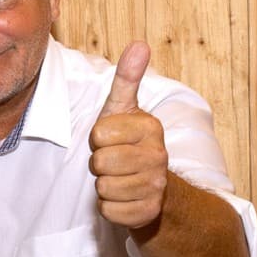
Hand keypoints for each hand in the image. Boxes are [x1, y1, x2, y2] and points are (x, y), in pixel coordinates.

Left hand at [89, 41, 168, 228]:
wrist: (149, 186)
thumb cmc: (127, 142)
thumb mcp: (123, 109)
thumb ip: (127, 78)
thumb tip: (139, 44)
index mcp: (151, 127)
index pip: (99, 134)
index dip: (97, 138)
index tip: (110, 139)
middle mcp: (159, 156)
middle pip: (100, 163)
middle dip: (98, 163)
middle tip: (112, 160)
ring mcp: (156, 186)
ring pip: (103, 187)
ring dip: (103, 184)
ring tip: (118, 178)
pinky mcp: (148, 213)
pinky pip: (108, 210)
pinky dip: (108, 207)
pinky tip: (122, 197)